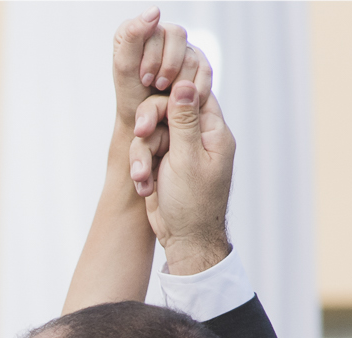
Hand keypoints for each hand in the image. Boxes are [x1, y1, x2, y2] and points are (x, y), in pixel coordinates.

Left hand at [110, 8, 194, 124]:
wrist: (149, 123)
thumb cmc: (132, 95)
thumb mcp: (125, 67)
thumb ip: (132, 36)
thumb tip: (154, 10)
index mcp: (139, 31)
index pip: (154, 28)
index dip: (152, 55)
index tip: (144, 78)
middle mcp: (162, 34)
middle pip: (177, 35)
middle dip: (167, 65)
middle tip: (157, 86)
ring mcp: (181, 48)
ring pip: (191, 53)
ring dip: (180, 79)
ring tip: (167, 94)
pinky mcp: (198, 63)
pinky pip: (205, 69)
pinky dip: (194, 87)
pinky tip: (182, 98)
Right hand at [122, 39, 208, 194]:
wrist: (184, 239)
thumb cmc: (193, 203)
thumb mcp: (187, 158)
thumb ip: (184, 120)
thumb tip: (185, 85)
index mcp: (212, 132)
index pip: (193, 95)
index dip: (172, 94)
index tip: (156, 100)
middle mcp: (196, 137)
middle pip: (165, 111)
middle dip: (149, 124)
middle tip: (139, 133)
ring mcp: (177, 151)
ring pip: (149, 134)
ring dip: (141, 156)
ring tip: (142, 178)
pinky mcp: (161, 165)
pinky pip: (143, 154)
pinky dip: (141, 170)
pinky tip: (145, 188)